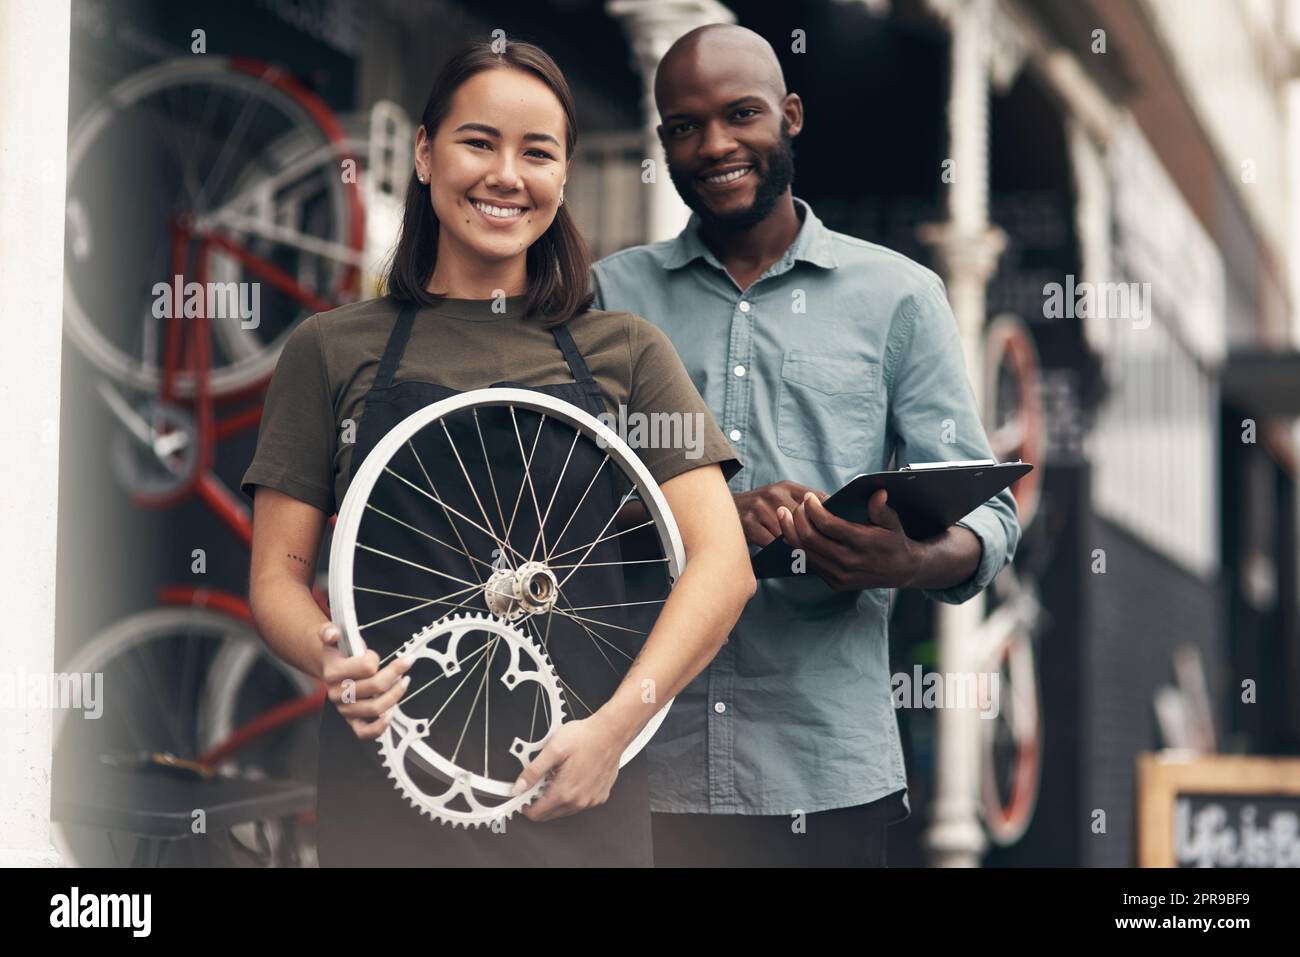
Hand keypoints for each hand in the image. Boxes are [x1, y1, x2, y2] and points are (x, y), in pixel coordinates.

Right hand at [319, 622, 410, 739]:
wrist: (333, 669)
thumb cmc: (340, 654)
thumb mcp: (333, 638)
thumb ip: (330, 632)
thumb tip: (332, 633)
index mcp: (333, 672)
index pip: (366, 667)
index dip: (374, 659)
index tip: (374, 655)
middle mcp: (338, 693)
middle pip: (376, 687)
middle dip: (395, 673)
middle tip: (405, 663)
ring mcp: (346, 709)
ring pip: (376, 708)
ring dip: (396, 694)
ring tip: (404, 682)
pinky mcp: (353, 721)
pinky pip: (366, 732)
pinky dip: (380, 726)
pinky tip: (391, 712)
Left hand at [513, 715, 627, 821]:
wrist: (612, 732)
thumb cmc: (586, 737)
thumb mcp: (552, 750)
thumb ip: (533, 771)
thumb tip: (519, 787)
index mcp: (564, 792)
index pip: (536, 813)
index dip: (524, 805)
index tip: (521, 795)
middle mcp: (578, 801)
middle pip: (549, 814)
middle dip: (539, 800)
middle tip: (539, 780)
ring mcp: (591, 800)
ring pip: (564, 809)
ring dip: (555, 797)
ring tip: (557, 774)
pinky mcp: (600, 796)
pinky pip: (579, 803)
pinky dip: (571, 794)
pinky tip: (572, 776)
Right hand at [733, 480, 827, 546]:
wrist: (721, 508)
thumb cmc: (759, 507)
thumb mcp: (781, 495)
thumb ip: (803, 500)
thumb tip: (834, 510)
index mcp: (786, 486)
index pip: (817, 498)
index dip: (828, 515)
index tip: (836, 529)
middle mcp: (774, 494)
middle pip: (803, 519)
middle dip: (812, 535)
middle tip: (822, 548)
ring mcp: (760, 508)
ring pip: (788, 534)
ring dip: (795, 546)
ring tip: (803, 554)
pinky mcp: (749, 524)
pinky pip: (772, 543)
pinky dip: (779, 551)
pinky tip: (784, 555)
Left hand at [777, 489, 922, 590]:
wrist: (901, 571)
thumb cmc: (894, 542)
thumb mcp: (893, 523)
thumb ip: (881, 509)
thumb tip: (878, 492)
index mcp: (862, 543)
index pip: (827, 524)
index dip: (813, 509)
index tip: (808, 497)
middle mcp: (849, 561)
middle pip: (810, 538)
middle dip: (797, 518)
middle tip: (794, 506)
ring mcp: (840, 575)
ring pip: (805, 552)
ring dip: (791, 532)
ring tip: (785, 515)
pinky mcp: (835, 582)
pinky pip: (810, 563)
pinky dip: (798, 547)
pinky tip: (793, 533)